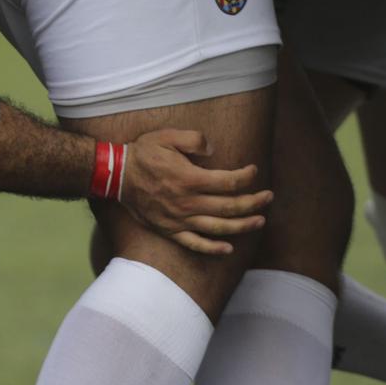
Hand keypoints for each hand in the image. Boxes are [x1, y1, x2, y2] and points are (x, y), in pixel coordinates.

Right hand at [119, 127, 269, 254]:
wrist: (117, 175)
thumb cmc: (143, 153)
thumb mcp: (166, 136)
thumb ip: (193, 139)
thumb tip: (214, 150)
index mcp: (189, 178)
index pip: (228, 182)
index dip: (246, 177)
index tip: (254, 171)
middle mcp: (187, 202)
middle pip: (229, 206)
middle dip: (253, 202)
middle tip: (268, 197)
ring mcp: (179, 220)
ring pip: (218, 227)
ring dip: (242, 226)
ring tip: (260, 221)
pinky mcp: (170, 230)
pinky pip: (195, 244)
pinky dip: (212, 248)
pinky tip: (228, 249)